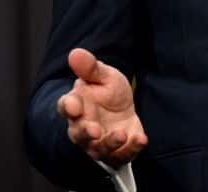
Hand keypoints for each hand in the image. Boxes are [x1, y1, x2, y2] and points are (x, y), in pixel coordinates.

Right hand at [55, 48, 146, 166]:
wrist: (123, 109)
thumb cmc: (107, 91)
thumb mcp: (104, 75)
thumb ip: (90, 68)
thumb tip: (75, 53)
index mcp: (76, 105)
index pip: (66, 107)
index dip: (68, 107)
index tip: (73, 106)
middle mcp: (83, 127)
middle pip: (79, 134)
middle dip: (86, 133)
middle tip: (94, 130)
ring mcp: (99, 143)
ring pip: (98, 149)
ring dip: (109, 143)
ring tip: (121, 134)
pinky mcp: (117, 152)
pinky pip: (122, 155)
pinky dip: (132, 149)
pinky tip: (141, 139)